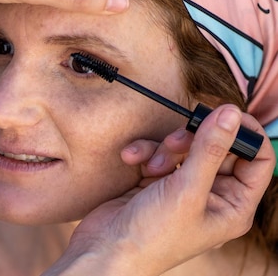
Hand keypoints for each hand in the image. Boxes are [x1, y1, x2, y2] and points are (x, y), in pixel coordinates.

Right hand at [44, 105, 274, 275]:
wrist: (105, 248)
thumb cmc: (153, 236)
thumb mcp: (187, 190)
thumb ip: (210, 149)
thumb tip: (231, 114)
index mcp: (233, 205)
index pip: (257, 161)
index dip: (246, 135)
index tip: (224, 115)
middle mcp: (211, 195)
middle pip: (217, 147)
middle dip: (193, 140)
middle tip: (177, 142)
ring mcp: (182, 188)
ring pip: (184, 147)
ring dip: (165, 148)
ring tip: (152, 165)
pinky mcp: (156, 182)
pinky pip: (158, 153)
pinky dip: (145, 152)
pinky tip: (132, 160)